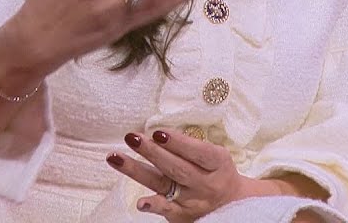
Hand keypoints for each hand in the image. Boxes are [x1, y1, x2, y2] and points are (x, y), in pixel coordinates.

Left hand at [107, 129, 279, 220]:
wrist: (231, 204)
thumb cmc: (217, 172)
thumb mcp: (215, 156)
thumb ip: (191, 146)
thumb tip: (159, 132)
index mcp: (217, 164)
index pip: (198, 152)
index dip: (178, 142)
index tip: (158, 132)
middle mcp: (205, 184)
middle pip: (176, 167)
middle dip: (152, 152)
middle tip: (132, 137)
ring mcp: (191, 200)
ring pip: (162, 183)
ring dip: (136, 170)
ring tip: (115, 157)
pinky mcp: (180, 214)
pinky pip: (165, 208)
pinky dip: (152, 205)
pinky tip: (138, 202)